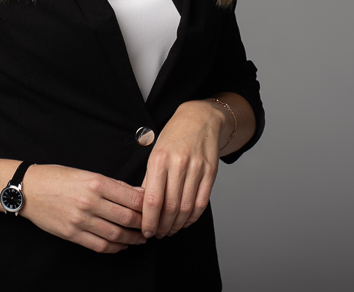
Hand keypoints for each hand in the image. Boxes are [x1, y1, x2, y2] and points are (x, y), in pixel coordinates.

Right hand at [18, 164, 147, 252]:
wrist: (28, 189)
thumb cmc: (58, 177)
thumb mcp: (87, 173)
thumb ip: (113, 184)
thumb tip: (138, 193)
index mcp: (96, 182)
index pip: (132, 197)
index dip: (148, 206)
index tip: (156, 208)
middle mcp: (90, 202)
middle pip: (127, 218)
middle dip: (144, 224)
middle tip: (153, 226)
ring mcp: (80, 220)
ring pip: (116, 234)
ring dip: (133, 239)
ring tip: (141, 238)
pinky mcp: (72, 234)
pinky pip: (99, 245)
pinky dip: (115, 247)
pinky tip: (122, 245)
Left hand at [140, 100, 227, 238]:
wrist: (200, 119)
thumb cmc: (174, 136)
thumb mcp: (155, 153)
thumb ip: (150, 179)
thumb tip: (142, 207)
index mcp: (159, 159)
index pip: (152, 199)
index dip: (149, 220)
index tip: (146, 231)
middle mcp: (178, 163)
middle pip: (170, 207)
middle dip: (162, 226)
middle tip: (158, 234)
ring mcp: (196, 168)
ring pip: (186, 207)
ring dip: (177, 224)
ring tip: (170, 230)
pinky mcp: (211, 172)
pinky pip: (201, 202)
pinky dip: (193, 217)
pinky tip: (185, 221)